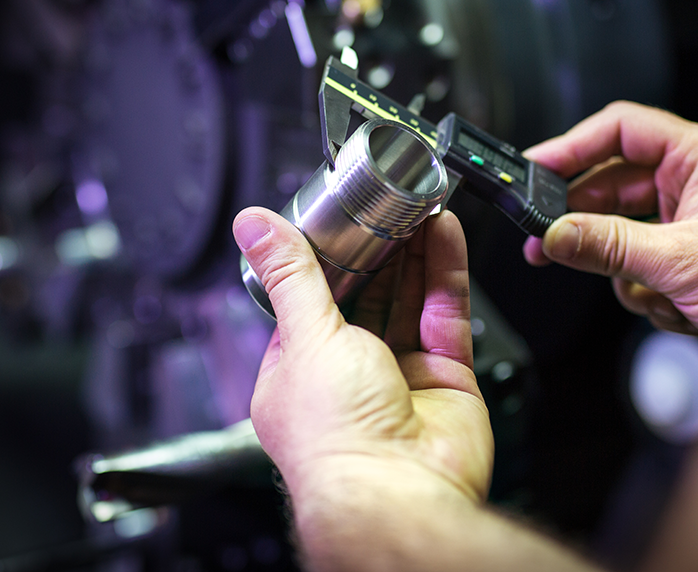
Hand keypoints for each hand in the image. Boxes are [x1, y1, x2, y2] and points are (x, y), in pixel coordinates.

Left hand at [233, 207, 492, 507]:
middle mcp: (349, 378)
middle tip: (387, 206)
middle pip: (366, 298)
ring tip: (417, 207)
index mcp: (299, 375)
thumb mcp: (305, 337)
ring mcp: (400, 379)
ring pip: (408, 301)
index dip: (328, 260)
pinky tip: (443, 235)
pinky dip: (445, 273)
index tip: (341, 219)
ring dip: (413, 254)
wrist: (399, 491)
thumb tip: (252, 227)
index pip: (311, 303)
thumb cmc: (337, 440)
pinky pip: (444, 316)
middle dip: (378, 252)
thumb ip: (291, 276)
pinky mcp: (445, 380)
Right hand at [522, 101, 697, 349]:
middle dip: (584, 222)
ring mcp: (691, 221)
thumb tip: (556, 235)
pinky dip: (647, 291)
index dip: (572, 146)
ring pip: (621, 232)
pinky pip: (639, 265)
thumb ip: (608, 245)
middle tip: (546, 241)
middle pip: (612, 186)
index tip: (535, 169)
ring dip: (626, 270)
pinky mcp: (689, 256)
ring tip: (651, 291)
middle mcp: (695, 183)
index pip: (620, 130)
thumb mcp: (680, 260)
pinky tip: (676, 306)